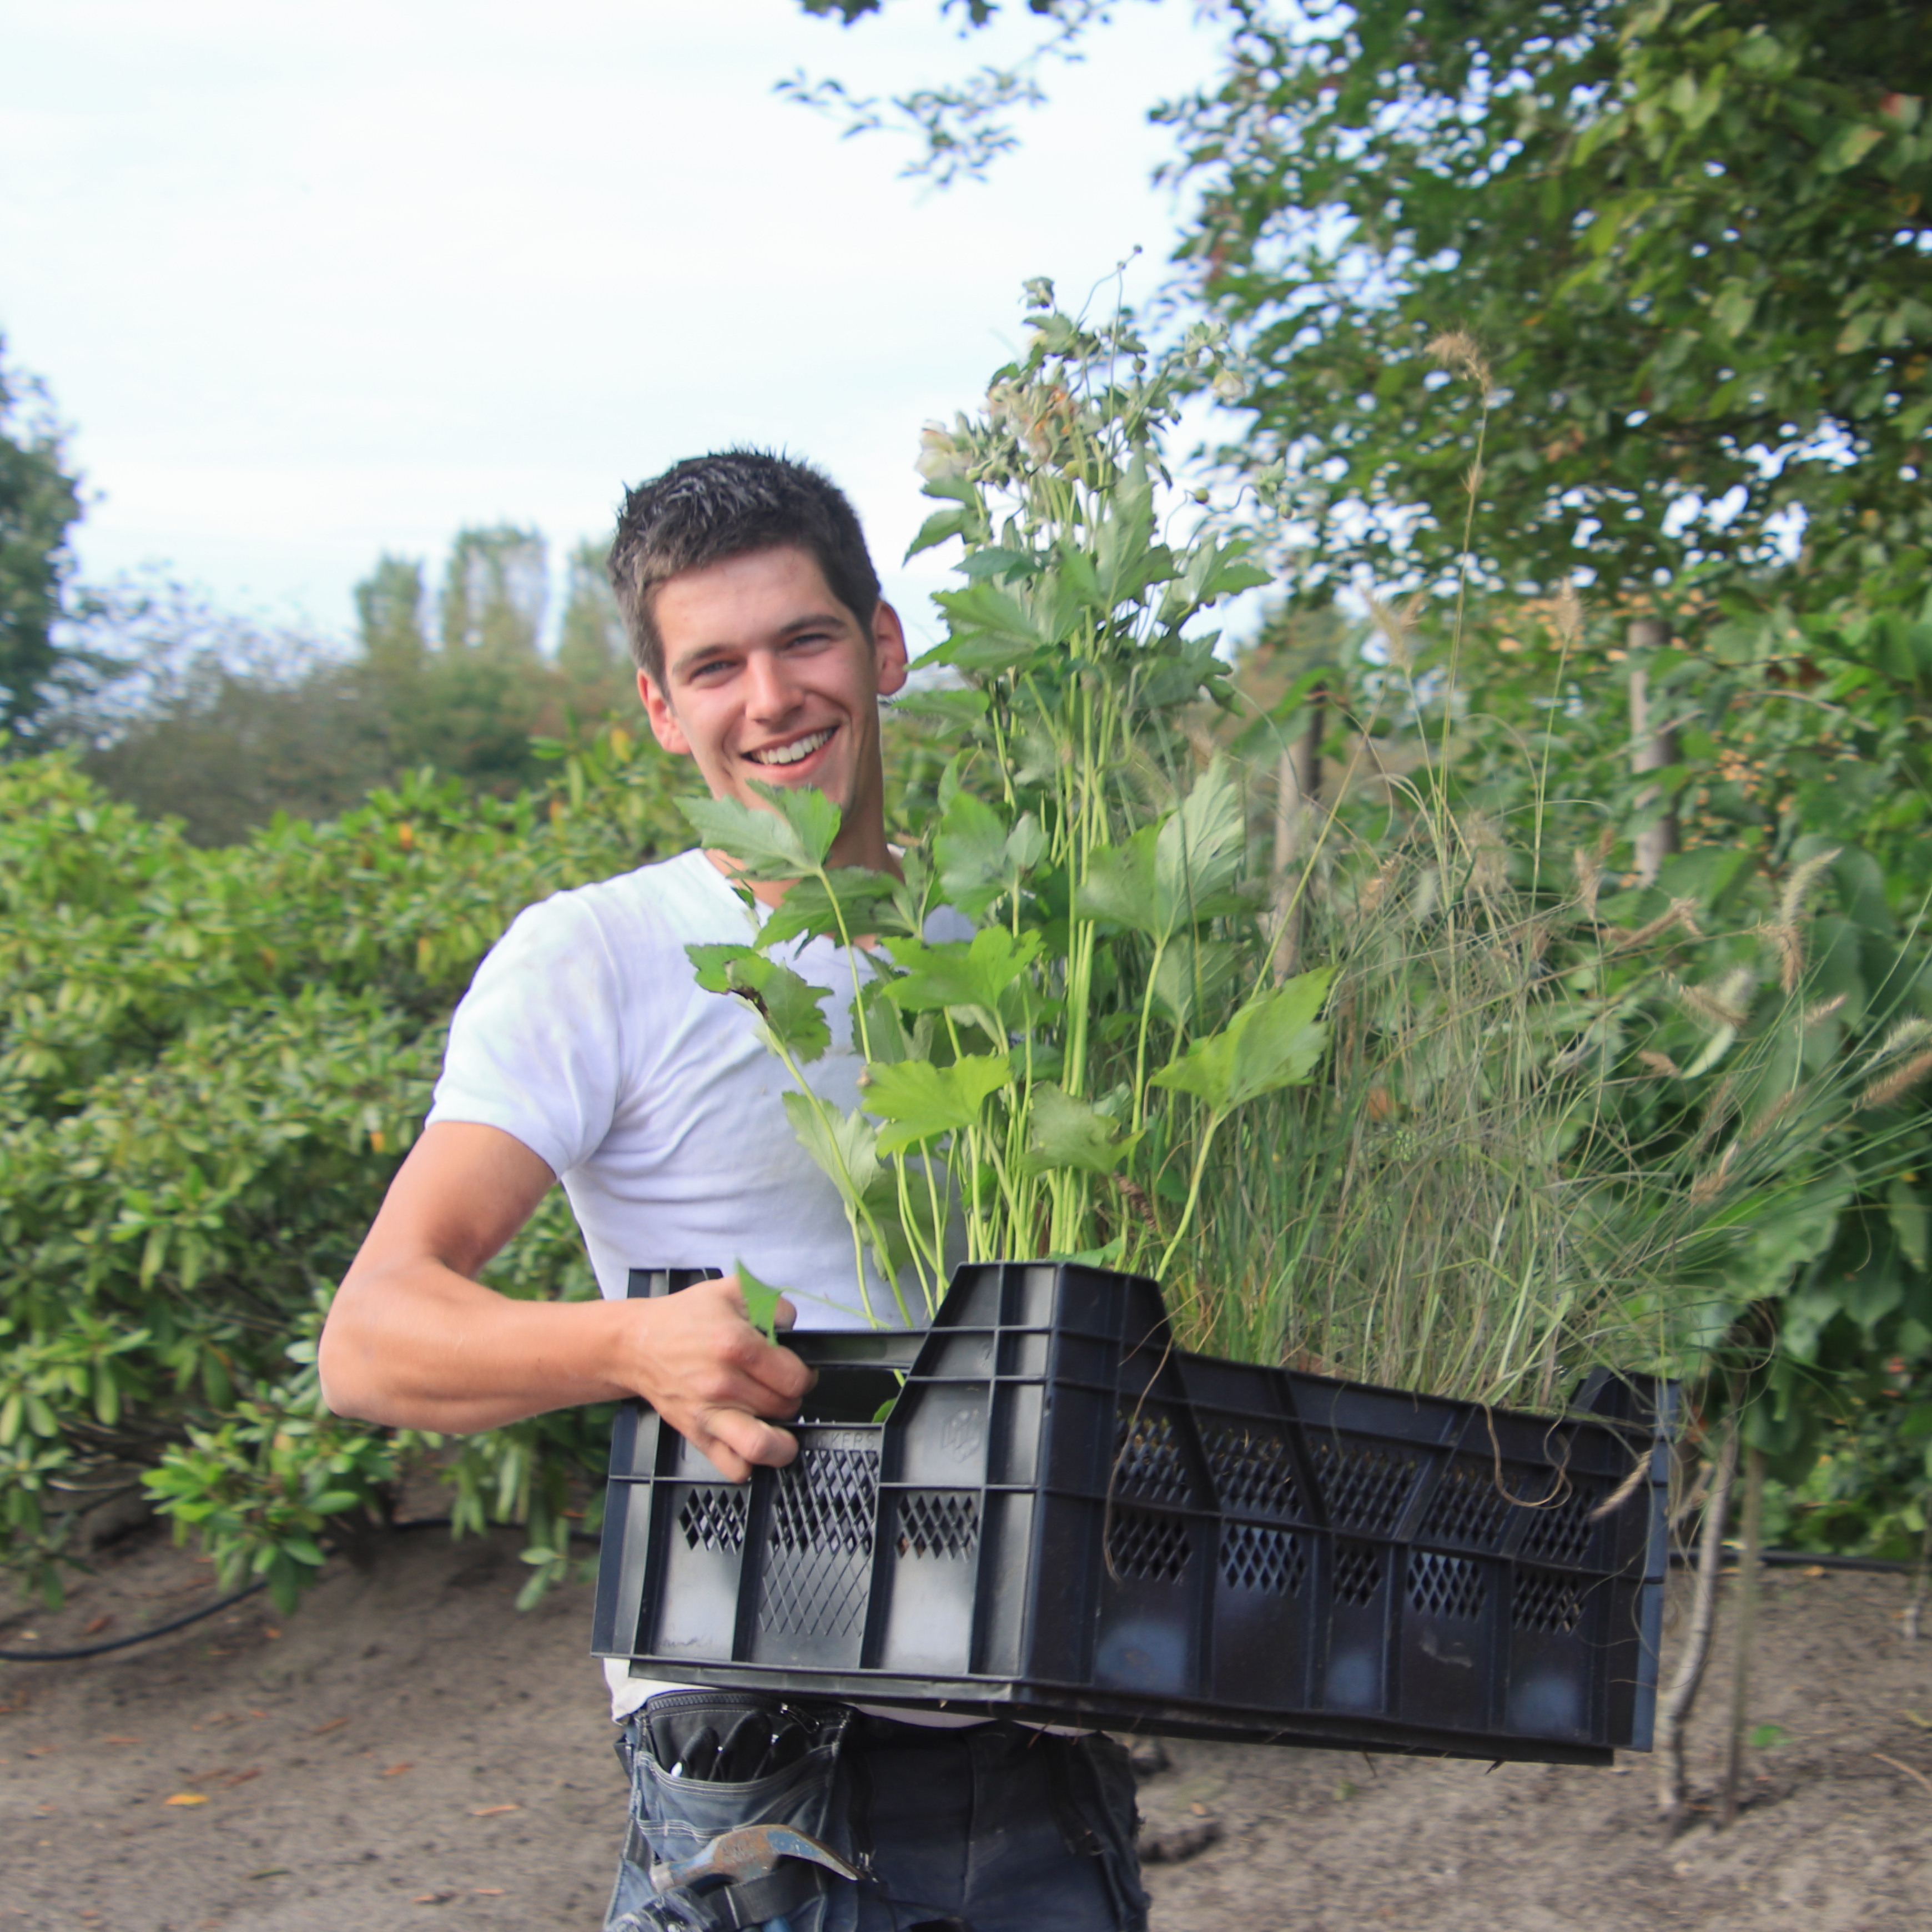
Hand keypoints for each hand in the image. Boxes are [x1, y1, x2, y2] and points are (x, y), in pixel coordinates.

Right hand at [625, 1276, 813, 1482]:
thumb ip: (771, 1302)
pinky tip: (752, 1443)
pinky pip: (732, 1467)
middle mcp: (722, 1383)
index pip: (795, 1377)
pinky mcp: (696, 1434)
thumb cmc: (683, 1319)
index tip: (797, 1372)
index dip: (804, 1375)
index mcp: (735, 1345)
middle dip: (792, 1399)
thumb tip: (792, 1325)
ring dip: (782, 1441)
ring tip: (780, 1429)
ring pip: (762, 1446)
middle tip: (781, 1390)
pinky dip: (749, 1463)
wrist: (636, 1344)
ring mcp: (708, 1413)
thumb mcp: (731, 1290)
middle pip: (785, 1408)